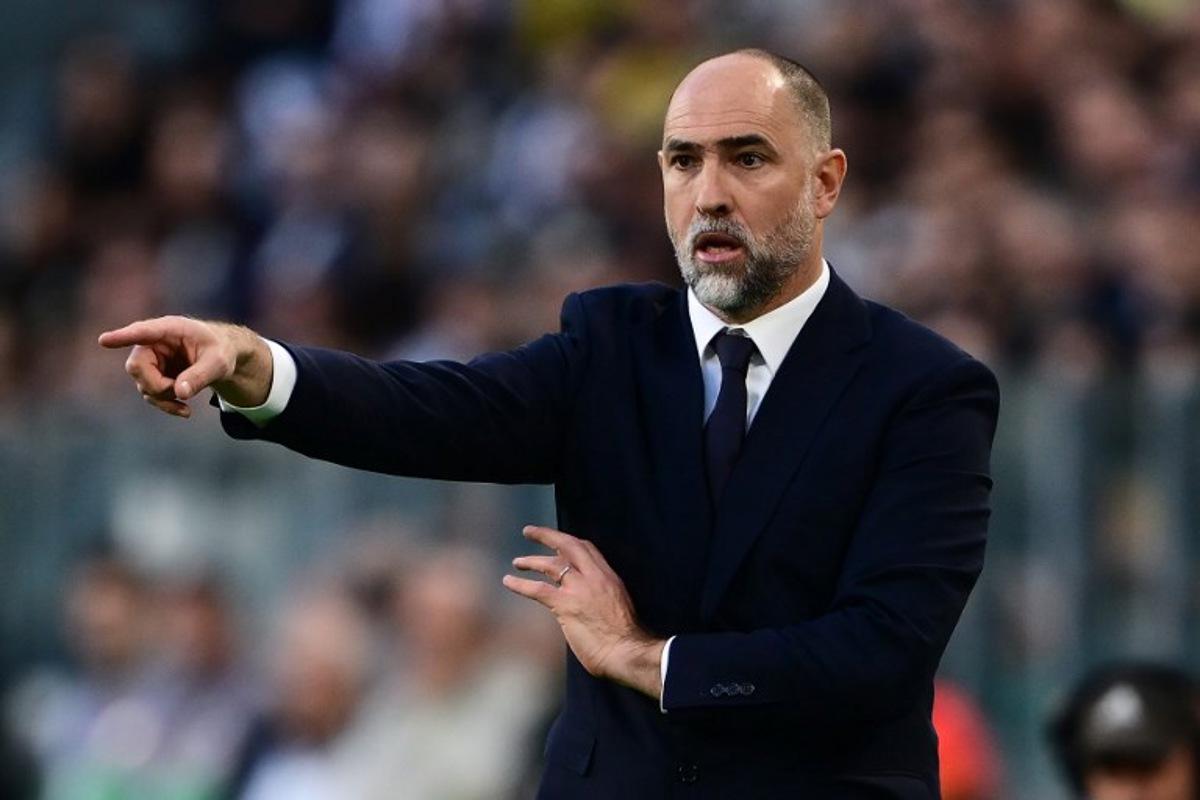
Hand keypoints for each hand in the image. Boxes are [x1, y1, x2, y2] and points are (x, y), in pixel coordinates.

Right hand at [98, 316, 271, 417]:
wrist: (222, 357)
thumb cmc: (221, 351)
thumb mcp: (219, 363)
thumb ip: (201, 376)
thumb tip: (179, 393)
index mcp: (170, 329)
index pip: (143, 332)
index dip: (123, 337)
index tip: (104, 340)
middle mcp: (153, 342)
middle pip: (136, 367)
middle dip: (157, 386)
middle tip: (180, 392)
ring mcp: (151, 360)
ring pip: (142, 384)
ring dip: (164, 398)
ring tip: (188, 402)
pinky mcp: (153, 375)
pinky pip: (150, 394)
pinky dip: (166, 405)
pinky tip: (185, 411)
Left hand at [504, 525, 665, 699]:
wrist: (627, 650)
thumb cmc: (626, 638)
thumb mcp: (617, 606)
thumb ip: (600, 597)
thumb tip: (586, 603)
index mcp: (608, 576)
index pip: (587, 549)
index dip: (569, 543)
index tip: (556, 543)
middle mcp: (594, 577)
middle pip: (568, 546)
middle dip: (547, 535)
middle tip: (530, 532)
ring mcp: (579, 589)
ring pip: (551, 565)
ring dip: (531, 561)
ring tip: (517, 562)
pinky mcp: (565, 605)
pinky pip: (538, 589)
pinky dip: (520, 584)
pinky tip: (508, 582)